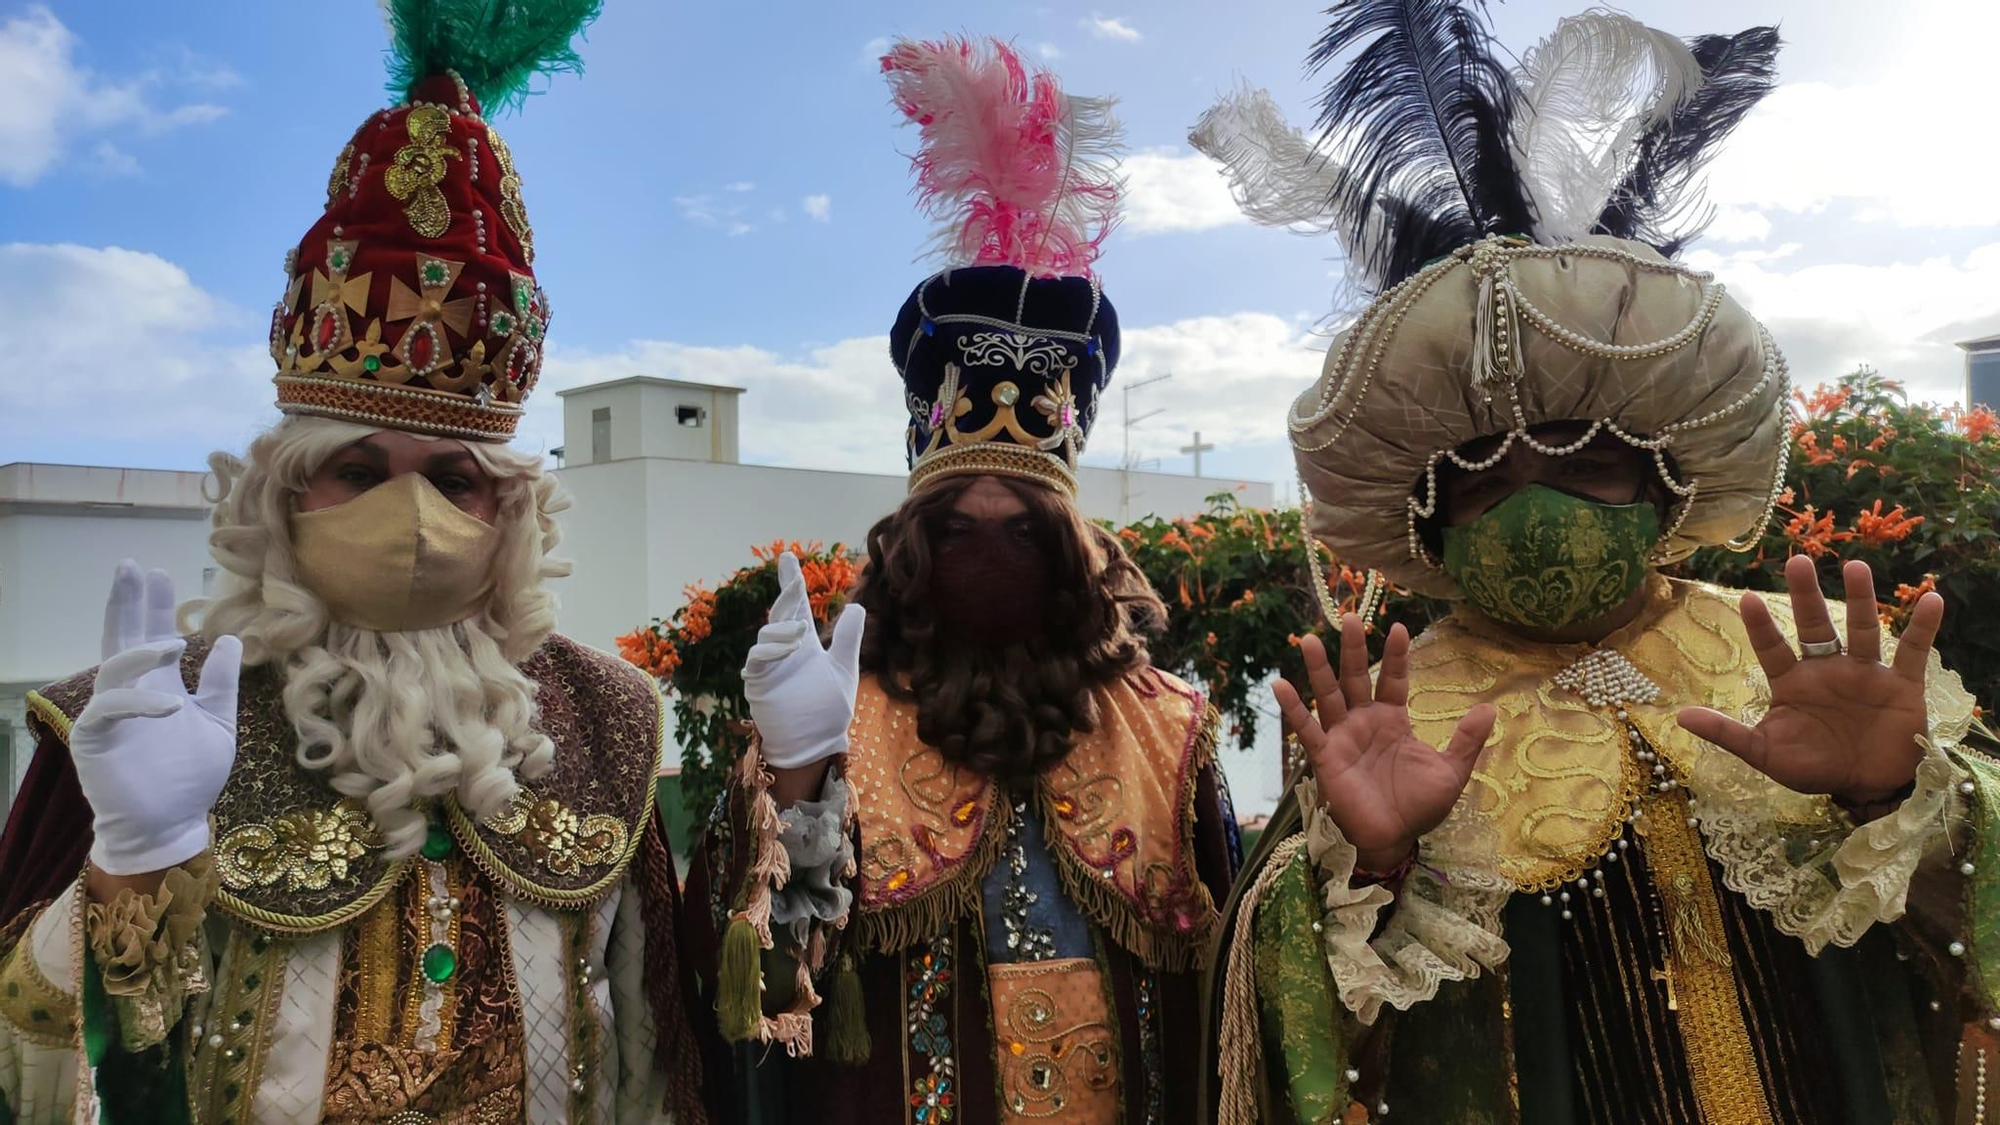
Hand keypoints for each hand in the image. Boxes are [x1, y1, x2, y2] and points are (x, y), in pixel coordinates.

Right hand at [72, 561, 239, 875]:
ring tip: (173, 643)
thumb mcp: (219, 723)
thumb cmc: (190, 776)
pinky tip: (171, 703)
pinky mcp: (96, 740)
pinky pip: (110, 709)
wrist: (171, 823)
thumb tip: (231, 639)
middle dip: (126, 603)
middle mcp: (131, 693)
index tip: (159, 573)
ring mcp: (111, 715)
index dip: (153, 606)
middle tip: (132, 567)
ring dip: (140, 651)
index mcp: (158, 686)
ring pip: (113, 668)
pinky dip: (140, 701)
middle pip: (122, 638)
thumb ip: (222, 684)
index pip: (151, 636)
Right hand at [742, 552, 864, 771]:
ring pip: (768, 634)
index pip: (797, 606)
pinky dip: (770, 649)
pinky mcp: (760, 683)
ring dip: (783, 627)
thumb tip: (857, 605)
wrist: (813, 744)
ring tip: (803, 630)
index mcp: (805, 644)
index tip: (787, 557)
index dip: (791, 582)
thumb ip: (848, 639)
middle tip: (793, 576)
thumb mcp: (843, 669)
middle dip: (786, 593)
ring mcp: (770, 665)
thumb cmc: (827, 710)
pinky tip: (789, 646)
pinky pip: (758, 659)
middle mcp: (785, 649)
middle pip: (781, 613)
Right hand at [1273, 614, 1495, 871]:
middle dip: (1353, 648)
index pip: (1392, 679)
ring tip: (1309, 638)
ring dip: (1318, 668)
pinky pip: (1306, 729)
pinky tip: (1280, 684)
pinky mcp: (1324, 757)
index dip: (1396, 656)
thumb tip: (1490, 707)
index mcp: (1393, 720)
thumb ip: (1466, 740)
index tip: (1399, 628)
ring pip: (1328, 695)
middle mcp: (1364, 722)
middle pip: (1356, 677)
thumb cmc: (1419, 807)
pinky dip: (1293, 708)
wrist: (1394, 840)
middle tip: (1350, 617)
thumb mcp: (1451, 772)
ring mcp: (1342, 737)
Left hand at [1678, 555, 1942, 807]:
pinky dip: (1923, 627)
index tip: (1745, 598)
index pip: (1772, 648)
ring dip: (1861, 599)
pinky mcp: (1902, 686)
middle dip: (1806, 596)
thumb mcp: (1765, 754)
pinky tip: (1932, 599)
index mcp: (1792, 682)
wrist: (1867, 789)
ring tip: (1856, 567)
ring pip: (1864, 629)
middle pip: (1816, 626)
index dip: (1761, 626)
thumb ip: (1728, 734)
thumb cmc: (1813, 768)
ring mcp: (1866, 674)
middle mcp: (1827, 669)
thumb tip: (1680, 717)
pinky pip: (1913, 652)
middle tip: (1797, 561)